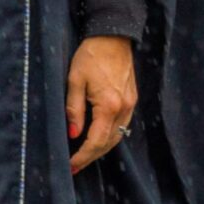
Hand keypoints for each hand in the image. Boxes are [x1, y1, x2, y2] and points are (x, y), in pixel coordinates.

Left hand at [66, 35, 137, 173]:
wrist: (113, 36)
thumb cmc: (91, 55)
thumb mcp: (75, 80)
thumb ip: (74, 109)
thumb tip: (72, 134)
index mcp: (109, 106)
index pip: (96, 141)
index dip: (82, 156)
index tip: (70, 166)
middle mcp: (124, 109)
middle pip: (108, 143)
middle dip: (91, 157)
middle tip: (75, 166)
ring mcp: (130, 105)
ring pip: (117, 137)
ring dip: (101, 148)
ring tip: (84, 156)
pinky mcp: (132, 100)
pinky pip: (122, 126)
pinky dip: (110, 136)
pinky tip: (98, 137)